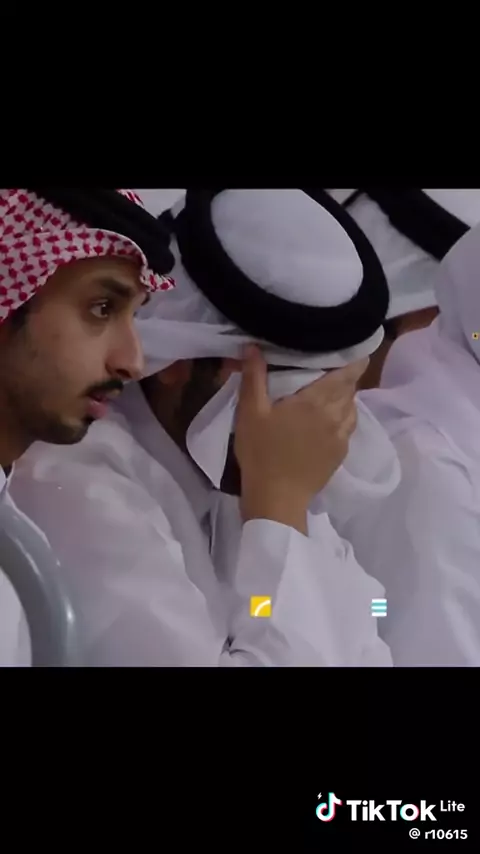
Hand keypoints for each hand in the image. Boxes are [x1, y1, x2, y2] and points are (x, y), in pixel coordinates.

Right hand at [234, 345, 367, 531]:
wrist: (277, 499)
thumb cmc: (261, 453)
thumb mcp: (250, 412)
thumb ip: (254, 377)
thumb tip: (253, 346)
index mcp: (317, 401)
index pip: (349, 374)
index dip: (355, 360)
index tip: (350, 350)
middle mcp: (336, 416)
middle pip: (351, 389)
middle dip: (345, 377)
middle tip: (329, 368)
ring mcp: (341, 437)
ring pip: (351, 408)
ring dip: (344, 398)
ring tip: (328, 393)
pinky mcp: (340, 455)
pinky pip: (348, 427)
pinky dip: (343, 417)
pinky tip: (327, 420)